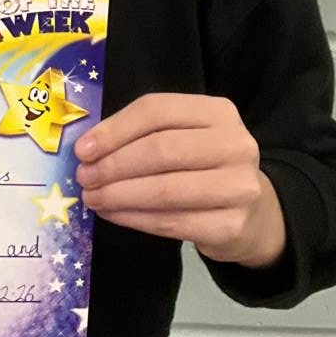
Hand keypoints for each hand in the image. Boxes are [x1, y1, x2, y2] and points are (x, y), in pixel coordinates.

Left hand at [73, 92, 285, 263]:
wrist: (252, 212)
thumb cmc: (204, 168)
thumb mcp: (184, 137)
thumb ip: (143, 135)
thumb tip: (88, 149)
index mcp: (218, 112)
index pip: (157, 111)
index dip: (114, 129)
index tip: (83, 149)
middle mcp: (235, 144)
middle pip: (160, 150)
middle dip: (113, 165)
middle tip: (85, 177)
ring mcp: (239, 187)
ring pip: (165, 189)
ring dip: (119, 195)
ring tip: (93, 198)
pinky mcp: (232, 226)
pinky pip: (172, 222)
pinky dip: (135, 219)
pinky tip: (114, 215)